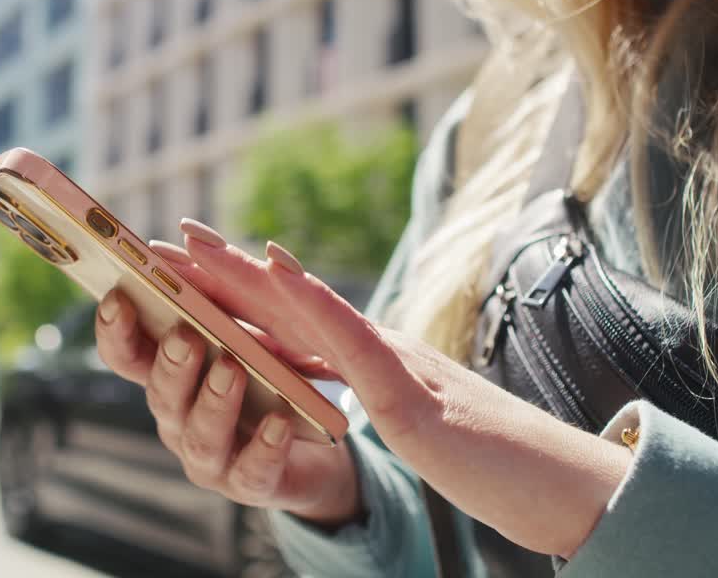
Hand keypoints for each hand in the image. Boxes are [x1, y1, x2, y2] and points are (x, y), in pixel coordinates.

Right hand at [94, 286, 361, 526]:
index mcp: (170, 376)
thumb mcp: (249, 327)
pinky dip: (263, 446)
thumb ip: (219, 292)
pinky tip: (278, 423)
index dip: (116, 330)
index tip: (118, 296)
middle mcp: (179, 418)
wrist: (319, 442)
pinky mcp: (253, 483)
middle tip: (186, 335)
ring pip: (200, 436)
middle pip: (160, 394)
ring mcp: (212, 457)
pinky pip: (253, 470)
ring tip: (233, 369)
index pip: (127, 354)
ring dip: (214, 400)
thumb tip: (191, 235)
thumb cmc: (270, 374)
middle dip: (171, 364)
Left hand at [150, 218, 631, 558]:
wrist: (553, 480)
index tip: (183, 268)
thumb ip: (371, 392)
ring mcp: (393, 365)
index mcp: (371, 362)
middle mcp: (377, 350)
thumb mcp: (411, 420)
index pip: (291, 324)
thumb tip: (330, 382)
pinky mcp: (409, 395)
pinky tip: (277, 270)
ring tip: (198, 243)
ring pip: (310, 308)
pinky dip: (312, 301)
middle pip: (287, 304)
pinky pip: (353, 341)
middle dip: (221, 271)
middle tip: (164, 238)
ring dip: (248, 272)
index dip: (235, 292)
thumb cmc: (485, 457)